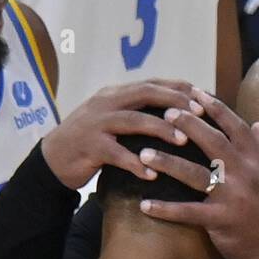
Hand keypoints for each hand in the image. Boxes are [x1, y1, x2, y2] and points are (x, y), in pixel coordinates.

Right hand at [40, 79, 202, 189]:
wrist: (53, 158)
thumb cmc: (91, 141)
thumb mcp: (114, 121)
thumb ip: (137, 113)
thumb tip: (175, 114)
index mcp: (116, 94)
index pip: (152, 84)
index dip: (178, 88)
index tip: (204, 98)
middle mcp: (107, 102)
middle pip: (145, 94)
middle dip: (174, 102)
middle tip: (199, 115)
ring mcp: (97, 123)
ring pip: (134, 121)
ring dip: (160, 130)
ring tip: (183, 142)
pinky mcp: (89, 146)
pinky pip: (116, 154)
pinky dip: (136, 163)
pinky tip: (152, 174)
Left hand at [138, 87, 258, 258]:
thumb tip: (257, 123)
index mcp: (256, 160)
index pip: (234, 126)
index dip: (214, 108)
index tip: (193, 92)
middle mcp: (244, 173)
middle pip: (212, 142)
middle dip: (188, 125)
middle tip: (165, 114)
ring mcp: (231, 197)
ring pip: (195, 174)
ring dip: (168, 163)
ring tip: (144, 154)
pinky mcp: (220, 220)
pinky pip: (188, 212)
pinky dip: (166, 209)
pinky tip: (145, 205)